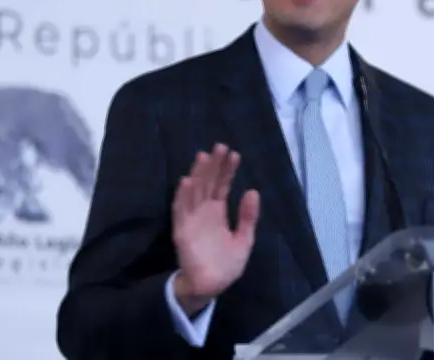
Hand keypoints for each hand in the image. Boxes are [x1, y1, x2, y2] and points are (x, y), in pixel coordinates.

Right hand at [172, 143, 259, 313]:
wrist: (211, 287)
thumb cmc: (226, 264)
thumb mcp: (244, 240)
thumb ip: (247, 217)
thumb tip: (253, 191)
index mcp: (218, 211)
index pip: (222, 185)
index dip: (227, 170)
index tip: (234, 154)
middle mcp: (204, 210)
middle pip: (208, 183)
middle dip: (213, 165)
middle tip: (219, 146)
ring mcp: (192, 218)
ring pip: (194, 191)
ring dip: (198, 174)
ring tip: (203, 156)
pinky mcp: (181, 230)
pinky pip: (181, 210)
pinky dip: (182, 196)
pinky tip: (186, 181)